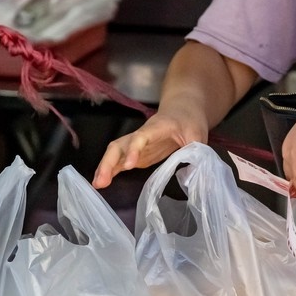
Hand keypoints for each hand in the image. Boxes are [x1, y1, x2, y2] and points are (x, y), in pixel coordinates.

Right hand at [92, 110, 207, 188]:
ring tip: (97, 185)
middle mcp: (141, 135)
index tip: (128, 166)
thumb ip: (196, 151)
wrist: (183, 110)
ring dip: (105, 167)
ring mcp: (137, 145)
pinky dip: (109, 171)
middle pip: (119, 145)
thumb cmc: (190, 121)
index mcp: (157, 128)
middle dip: (108, 162)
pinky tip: (102, 183)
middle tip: (101, 181)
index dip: (134, 150)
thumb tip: (194, 175)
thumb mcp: (198, 134)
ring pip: (115, 153)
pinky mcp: (136, 154)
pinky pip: (119, 161)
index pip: (142, 137)